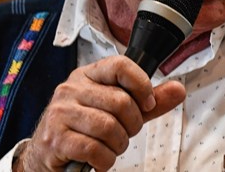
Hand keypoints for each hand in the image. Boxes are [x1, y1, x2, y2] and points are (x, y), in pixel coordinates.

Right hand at [14, 56, 185, 170]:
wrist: (45, 156)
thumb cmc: (85, 130)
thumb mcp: (118, 111)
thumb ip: (147, 102)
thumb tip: (179, 89)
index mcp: (88, 75)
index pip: (121, 65)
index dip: (142, 86)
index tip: (147, 105)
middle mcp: (71, 89)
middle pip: (121, 102)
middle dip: (131, 126)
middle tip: (123, 135)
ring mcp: (60, 113)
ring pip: (110, 127)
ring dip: (118, 145)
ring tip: (110, 148)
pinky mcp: (55, 139)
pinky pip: (95, 149)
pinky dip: (105, 160)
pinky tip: (98, 159)